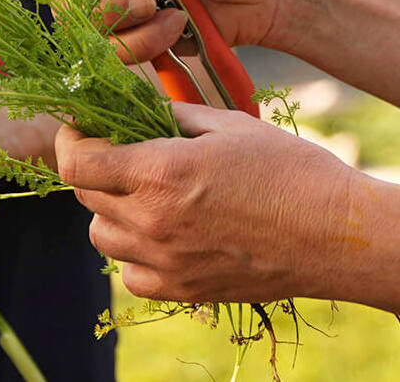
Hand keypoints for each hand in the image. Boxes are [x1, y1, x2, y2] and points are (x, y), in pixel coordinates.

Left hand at [55, 101, 352, 303]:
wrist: (334, 232)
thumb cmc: (287, 169)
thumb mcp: (227, 123)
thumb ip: (173, 115)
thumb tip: (141, 111)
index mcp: (159, 173)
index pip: (76, 163)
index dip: (69, 140)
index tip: (80, 129)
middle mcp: (152, 222)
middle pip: (84, 196)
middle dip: (93, 169)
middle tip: (121, 154)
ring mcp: (165, 263)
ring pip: (100, 235)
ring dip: (109, 210)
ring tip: (143, 193)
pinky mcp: (182, 290)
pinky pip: (130, 272)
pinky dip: (132, 250)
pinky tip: (161, 231)